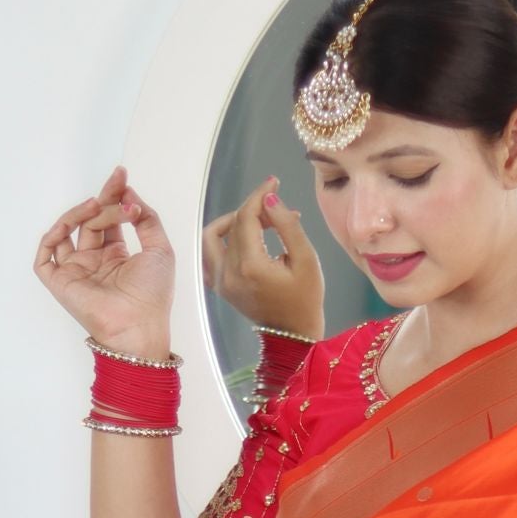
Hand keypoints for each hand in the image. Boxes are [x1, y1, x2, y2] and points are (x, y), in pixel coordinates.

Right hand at [34, 165, 174, 354]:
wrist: (137, 324)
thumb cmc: (152, 295)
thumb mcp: (159, 249)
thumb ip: (147, 220)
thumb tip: (129, 195)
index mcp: (116, 256)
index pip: (110, 219)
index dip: (114, 196)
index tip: (121, 176)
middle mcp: (95, 261)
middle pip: (91, 220)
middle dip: (103, 199)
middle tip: (115, 185)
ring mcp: (76, 270)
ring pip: (67, 231)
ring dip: (80, 213)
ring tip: (98, 204)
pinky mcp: (60, 282)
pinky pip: (45, 255)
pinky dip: (52, 236)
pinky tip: (69, 224)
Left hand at [202, 177, 324, 339]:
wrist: (293, 334)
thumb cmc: (306, 299)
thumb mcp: (306, 259)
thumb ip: (286, 225)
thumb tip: (269, 198)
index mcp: (251, 266)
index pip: (246, 218)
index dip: (259, 196)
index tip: (273, 182)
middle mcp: (229, 272)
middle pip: (232, 224)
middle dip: (254, 209)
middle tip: (276, 208)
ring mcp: (221, 281)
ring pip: (214, 237)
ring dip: (233, 221)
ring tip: (258, 221)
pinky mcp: (220, 286)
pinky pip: (210, 256)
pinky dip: (221, 241)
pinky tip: (241, 239)